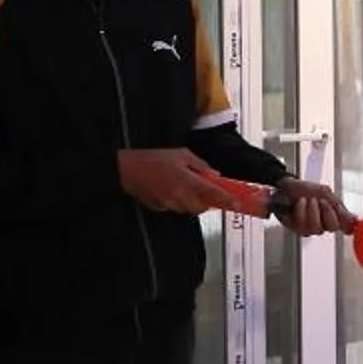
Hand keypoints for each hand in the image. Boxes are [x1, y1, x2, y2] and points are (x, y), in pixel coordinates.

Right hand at [117, 148, 237, 215]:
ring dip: (190, 201)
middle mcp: (179, 195)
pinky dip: (176, 201)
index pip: (213, 193)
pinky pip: (174, 208)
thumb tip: (213, 173)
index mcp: (187, 180)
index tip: (236, 203)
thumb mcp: (181, 154)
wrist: (126, 168)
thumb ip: (199, 165)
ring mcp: (168, 203)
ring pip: (187, 209)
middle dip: (205, 201)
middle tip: (203, 190)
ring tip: (181, 185)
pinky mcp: (159, 208)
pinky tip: (168, 188)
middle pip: (201, 207)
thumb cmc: (152, 158)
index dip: (227, 200)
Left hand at [272, 179, 353, 237]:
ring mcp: (309, 228)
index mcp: (333, 217)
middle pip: (332, 227)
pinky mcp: (296, 229)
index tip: (338, 209)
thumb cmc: (305, 190)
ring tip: (306, 200)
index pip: (346, 227)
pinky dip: (300, 210)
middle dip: (326, 211)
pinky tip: (299, 204)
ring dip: (310, 209)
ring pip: (316, 227)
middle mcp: (323, 225)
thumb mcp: (326, 195)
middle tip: (319, 200)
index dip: (344, 221)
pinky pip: (301, 225)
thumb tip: (356, 221)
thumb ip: (340, 210)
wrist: (286, 186)